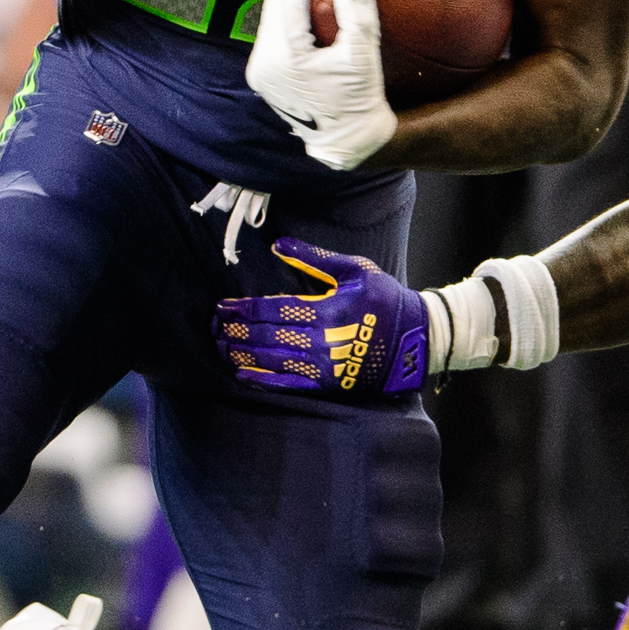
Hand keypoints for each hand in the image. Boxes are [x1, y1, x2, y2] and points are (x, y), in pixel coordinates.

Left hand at [213, 237, 427, 399]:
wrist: (416, 339)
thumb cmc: (384, 299)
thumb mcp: (354, 269)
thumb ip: (313, 259)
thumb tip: (277, 245)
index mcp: (326, 309)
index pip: (273, 309)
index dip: (243, 309)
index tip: (221, 306)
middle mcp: (321, 340)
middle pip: (266, 335)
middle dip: (235, 330)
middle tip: (212, 326)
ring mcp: (324, 366)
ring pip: (272, 360)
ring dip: (242, 354)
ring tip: (221, 346)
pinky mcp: (328, 384)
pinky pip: (289, 385)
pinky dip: (263, 381)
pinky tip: (243, 375)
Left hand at [245, 0, 396, 169]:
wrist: (346, 141)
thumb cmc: (358, 101)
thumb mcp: (363, 58)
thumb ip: (357, 16)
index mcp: (286, 56)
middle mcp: (264, 63)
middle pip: (272, 4)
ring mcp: (261, 71)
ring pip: (269, 18)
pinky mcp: (264, 77)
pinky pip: (271, 34)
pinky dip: (284, 14)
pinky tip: (299, 4)